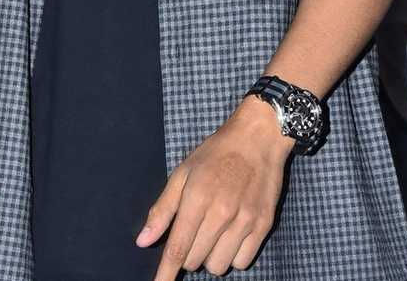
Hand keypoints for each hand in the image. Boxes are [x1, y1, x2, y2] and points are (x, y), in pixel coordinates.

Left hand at [137, 97, 293, 278]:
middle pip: (195, 260)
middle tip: (194, 228)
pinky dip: (233, 255)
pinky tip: (232, 234)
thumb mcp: (183, 173)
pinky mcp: (263, 226)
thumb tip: (143, 241)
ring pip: (218, 266)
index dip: (166, 273)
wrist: (258, 138)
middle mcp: (221, 213)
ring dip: (210, 256)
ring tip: (214, 231)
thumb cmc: (216, 153)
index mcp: (197, 198)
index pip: (178, 248)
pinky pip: (242, 262)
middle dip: (188, 252)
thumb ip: (163, 209)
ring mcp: (245, 221)